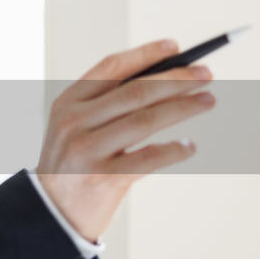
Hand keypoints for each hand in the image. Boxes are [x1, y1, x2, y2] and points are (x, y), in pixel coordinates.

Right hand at [36, 39, 214, 240]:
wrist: (51, 212)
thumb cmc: (74, 165)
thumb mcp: (75, 128)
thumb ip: (107, 105)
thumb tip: (166, 79)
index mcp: (67, 103)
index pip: (111, 68)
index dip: (146, 54)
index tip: (176, 46)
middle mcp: (74, 122)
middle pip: (136, 91)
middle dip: (177, 79)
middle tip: (207, 75)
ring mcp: (87, 150)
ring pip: (146, 119)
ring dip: (183, 107)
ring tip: (208, 101)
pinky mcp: (103, 178)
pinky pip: (150, 157)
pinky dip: (175, 149)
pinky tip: (189, 146)